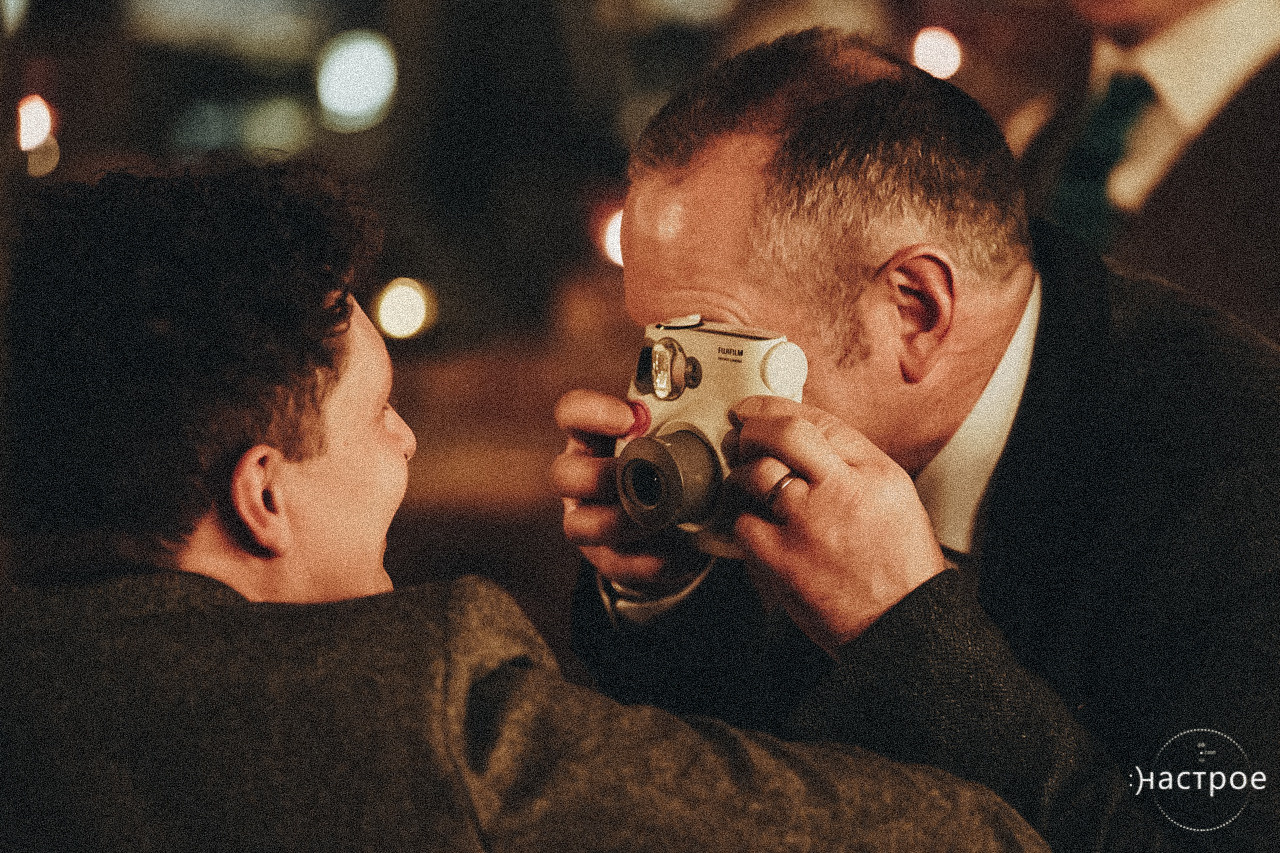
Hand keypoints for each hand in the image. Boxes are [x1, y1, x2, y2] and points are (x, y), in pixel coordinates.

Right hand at [550, 389, 704, 593]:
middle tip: (642, 475)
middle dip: (601, 476)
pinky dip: (647, 560)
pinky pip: (615, 563)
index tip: (631, 418)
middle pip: (564, 473)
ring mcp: (587, 519)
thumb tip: (734, 403)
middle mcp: (582, 476)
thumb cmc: (674, 470)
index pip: (572, 413)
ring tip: (660, 520)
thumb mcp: (676, 441)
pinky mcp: (605, 557)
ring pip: (578, 525)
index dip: (592, 412)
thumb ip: (686, 424)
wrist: (679, 527)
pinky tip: (676, 553)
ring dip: (619, 523)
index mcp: (596, 437)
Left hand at [727, 396, 944, 653]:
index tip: (760, 410)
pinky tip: (753, 523)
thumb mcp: (895, 499)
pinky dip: (743, 519)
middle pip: (785, 433)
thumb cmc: (901, 570)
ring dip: (741, 471)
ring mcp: (809, 524)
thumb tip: (807, 442)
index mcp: (875, 473)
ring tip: (742, 478)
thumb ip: (853, 466)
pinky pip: (744, 522)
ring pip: (757, 473)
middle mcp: (842, 490)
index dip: (780, 409)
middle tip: (741, 431)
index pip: (821, 421)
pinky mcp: (782, 558)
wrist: (902, 627)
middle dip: (754, 425)